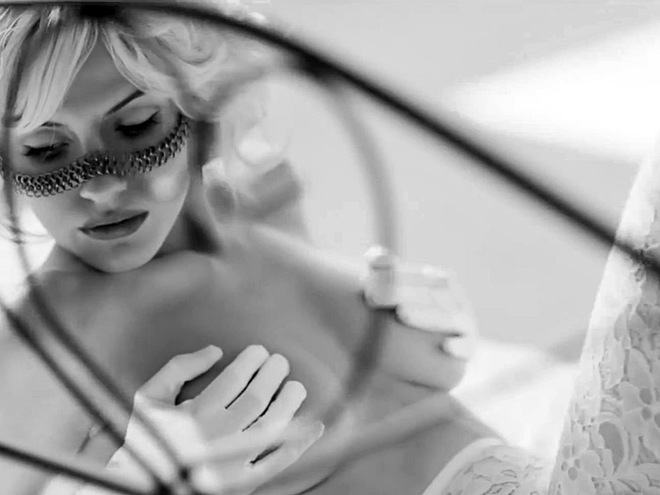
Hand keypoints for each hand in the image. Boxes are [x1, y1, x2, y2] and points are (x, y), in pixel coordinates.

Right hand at [90, 345, 322, 494]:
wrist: (133, 486)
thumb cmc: (143, 438)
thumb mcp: (148, 397)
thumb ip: (179, 368)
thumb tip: (215, 350)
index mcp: (195, 414)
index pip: (235, 378)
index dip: (252, 360)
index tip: (260, 351)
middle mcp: (217, 437)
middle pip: (257, 398)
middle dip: (273, 374)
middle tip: (280, 363)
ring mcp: (232, 463)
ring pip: (272, 427)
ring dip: (289, 403)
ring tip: (296, 387)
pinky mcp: (242, 484)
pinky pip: (277, 464)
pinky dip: (300, 445)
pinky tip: (315, 427)